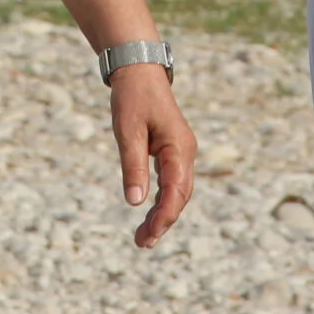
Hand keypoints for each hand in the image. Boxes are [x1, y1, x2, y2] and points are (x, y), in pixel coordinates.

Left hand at [108, 65, 195, 247]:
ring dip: (163, 214)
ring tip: (143, 237)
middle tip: (142, 243)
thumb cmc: (132, 97)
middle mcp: (186, 152)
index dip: (164, 216)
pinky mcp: (173, 151)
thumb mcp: (128, 131)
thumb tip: (135, 203)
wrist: (139, 70)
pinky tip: (150, 214)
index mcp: (179, 147)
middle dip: (163, 221)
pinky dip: (162, 200)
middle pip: (179, 196)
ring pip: (177, 191)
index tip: (149, 235)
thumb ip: (133, 166)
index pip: (176, 191)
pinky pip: (172, 181)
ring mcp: (181, 152)